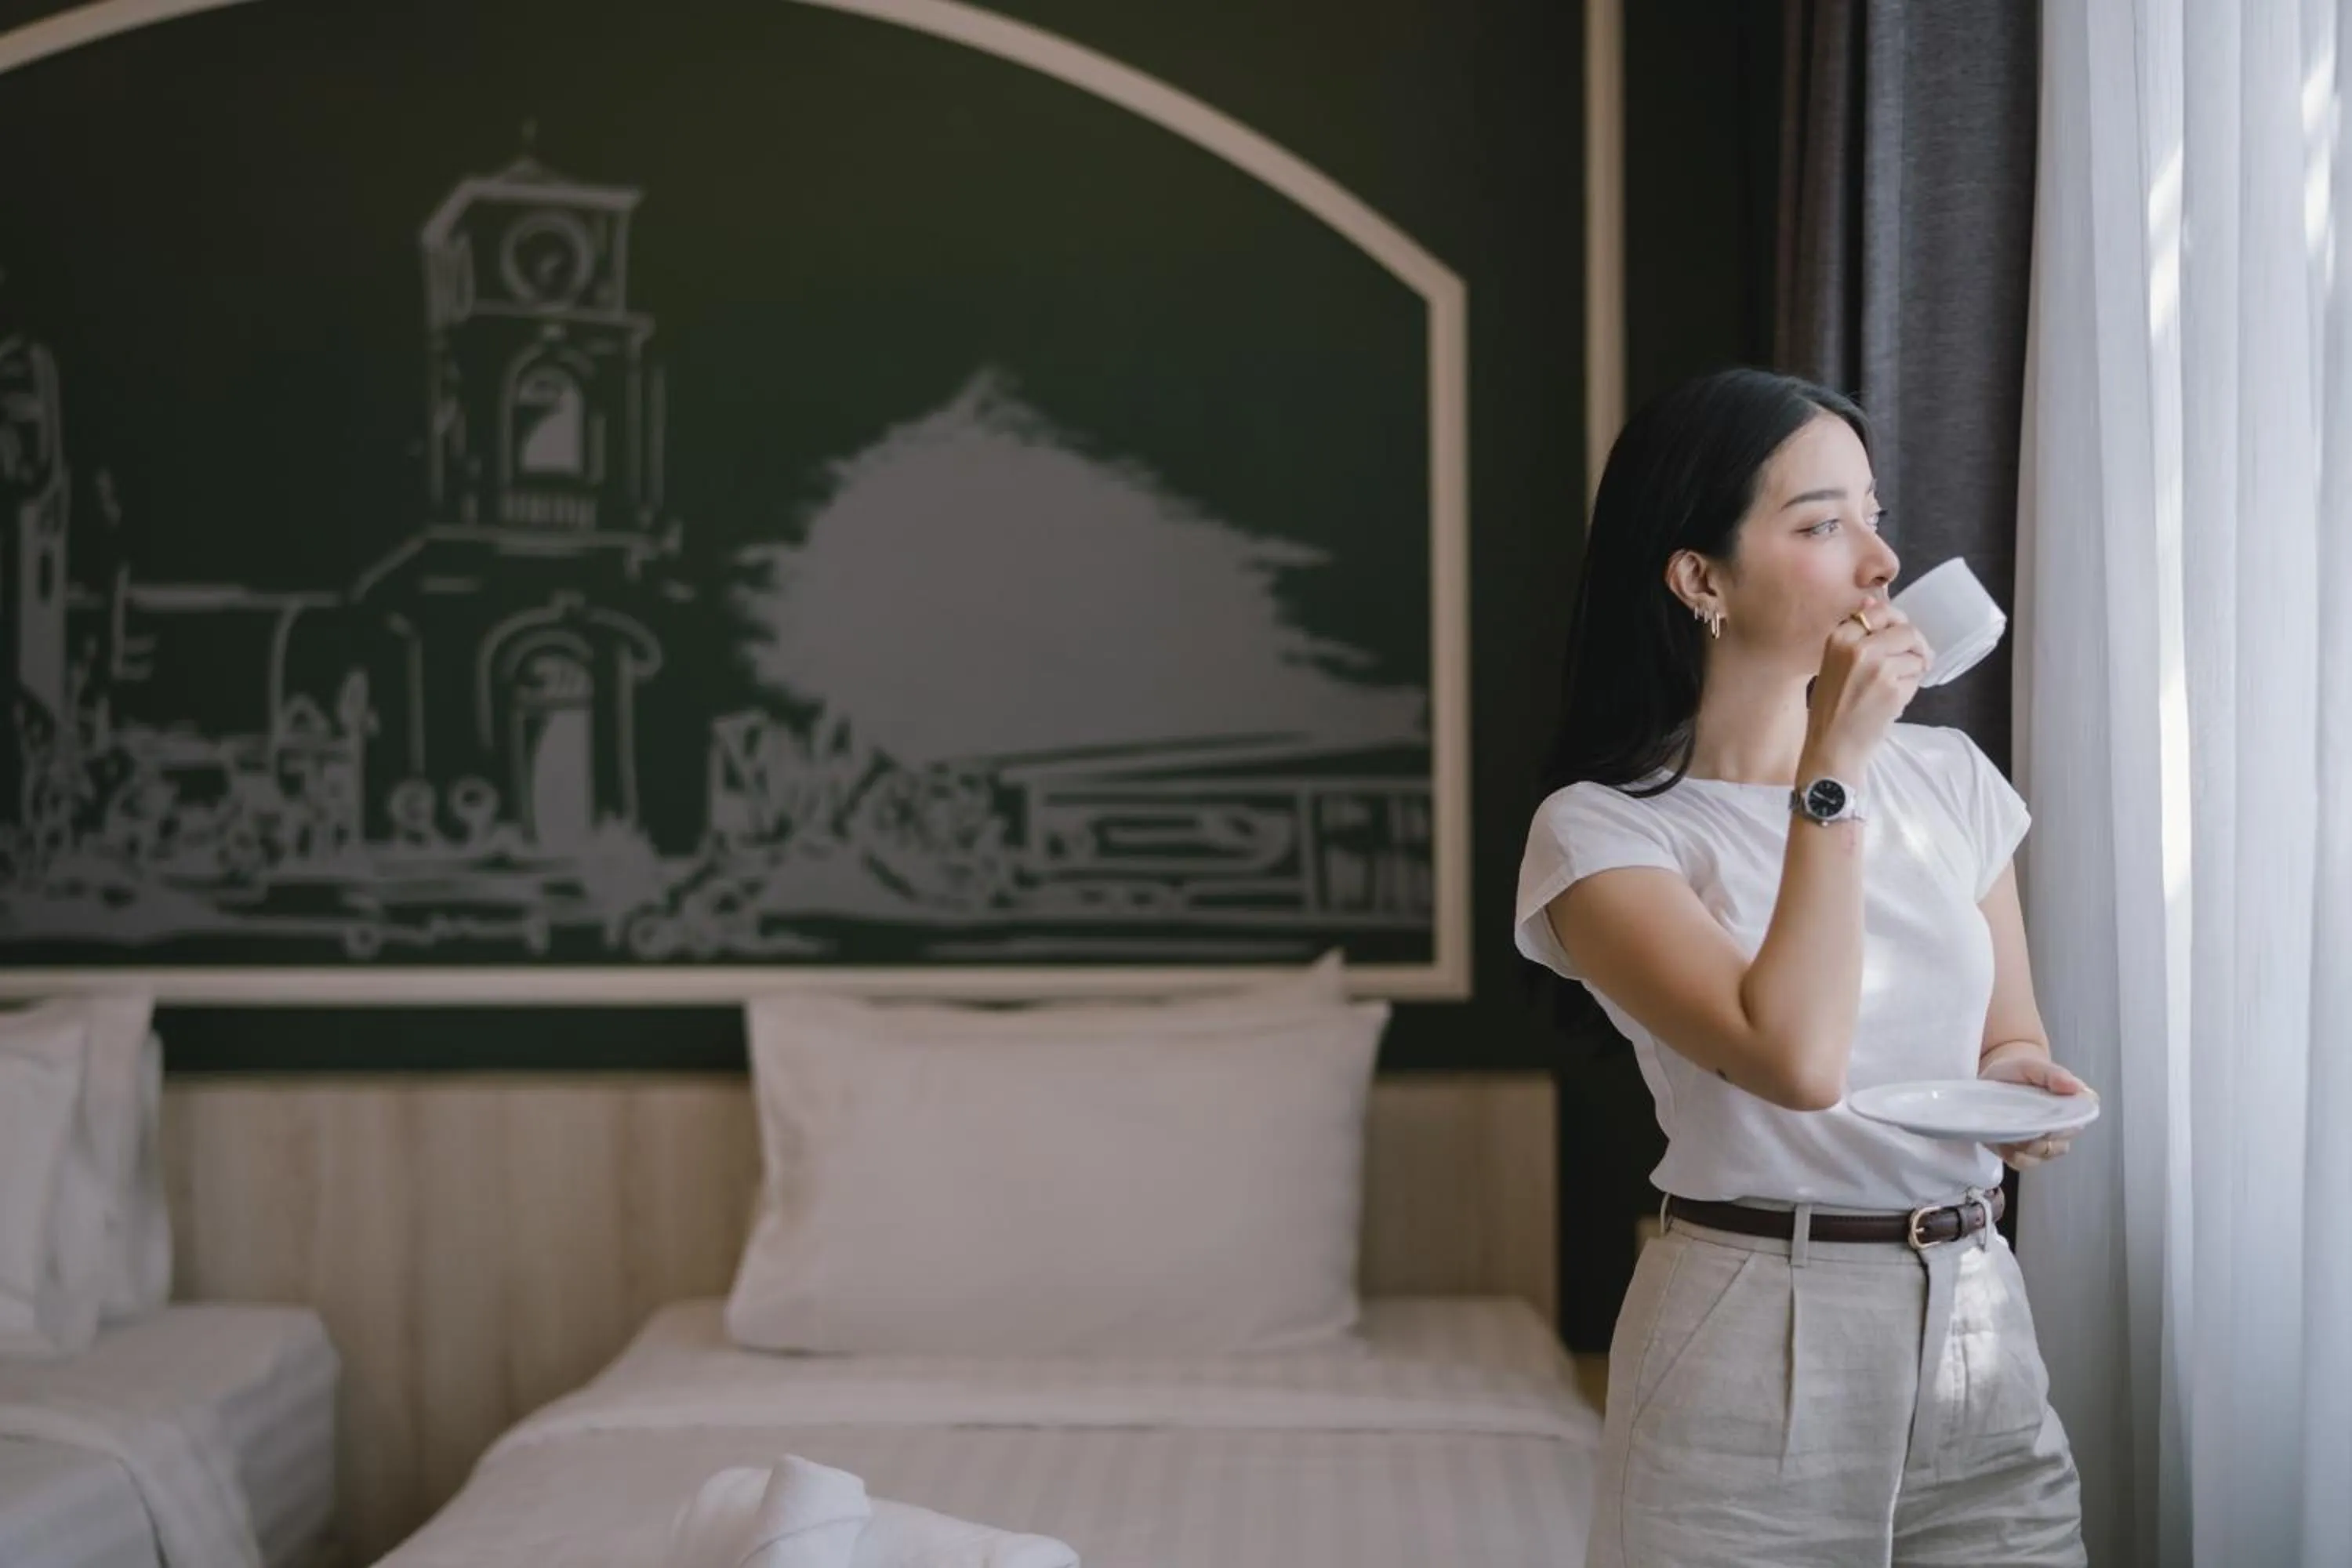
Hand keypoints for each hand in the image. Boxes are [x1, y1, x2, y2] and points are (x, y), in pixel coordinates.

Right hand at [1800, 600, 1932, 777]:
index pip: (1879, 611)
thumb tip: (1873, 600)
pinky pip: (1916, 677)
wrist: (1831, 746)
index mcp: (1838, 638)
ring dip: (1913, 670)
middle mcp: (1857, 647)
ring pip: (1915, 655)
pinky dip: (1911, 689)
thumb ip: (1855, 634)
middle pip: (1906, 630)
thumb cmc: (1832, 708)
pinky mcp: (1893, 688)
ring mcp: (1877, 667)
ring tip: (1894, 687)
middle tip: (1916, 660)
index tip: (1898, 636)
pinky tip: (1892, 701)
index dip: (1895, 623)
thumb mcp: (1833, 663)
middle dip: (1915, 645)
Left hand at [1978, 1048, 2096, 1169]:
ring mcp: (2046, 1143)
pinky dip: (2011, 1154)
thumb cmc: (2019, 1071)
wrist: (1996, 1077)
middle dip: (2038, 1138)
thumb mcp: (2033, 1066)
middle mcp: (2066, 1128)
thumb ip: (2053, 1074)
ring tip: (2008, 1131)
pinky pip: (2023, 1162)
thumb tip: (2075, 1087)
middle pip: (2058, 1144)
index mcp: (2075, 1106)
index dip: (2061, 1126)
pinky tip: (2002, 1141)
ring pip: (2042, 1155)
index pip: (2077, 1122)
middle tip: (2018, 1124)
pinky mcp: (2025, 1152)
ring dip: (2024, 1147)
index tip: (2042, 1119)